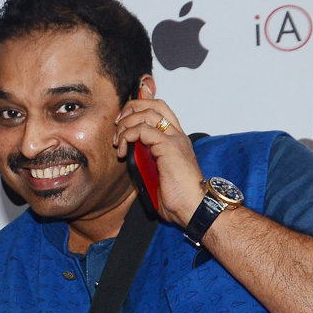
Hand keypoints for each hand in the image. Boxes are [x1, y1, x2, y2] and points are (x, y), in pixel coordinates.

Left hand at [114, 85, 205, 227]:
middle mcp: (177, 136)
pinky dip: (128, 136)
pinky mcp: (168, 147)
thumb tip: (129, 155)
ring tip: (118, 141)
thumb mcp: (158, 174)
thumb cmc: (180, 198)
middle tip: (118, 125)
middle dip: (131, 108)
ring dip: (126, 123)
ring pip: (146, 113)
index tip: (124, 117)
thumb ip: (146, 161)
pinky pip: (142, 130)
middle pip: (153, 104)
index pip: (160, 109)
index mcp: (177, 140)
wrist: (194, 208)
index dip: (141, 104)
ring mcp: (174, 140)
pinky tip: (123, 151)